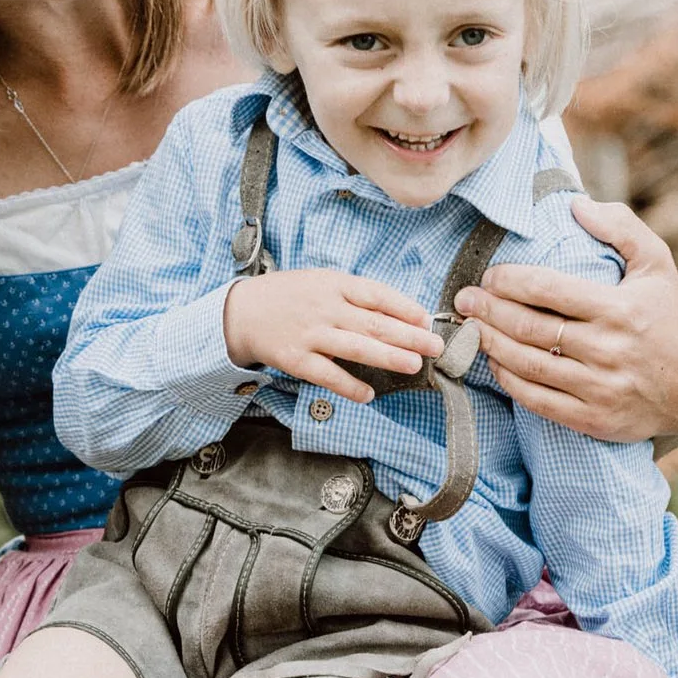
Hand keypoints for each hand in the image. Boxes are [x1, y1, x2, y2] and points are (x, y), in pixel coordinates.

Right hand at [221, 269, 443, 403]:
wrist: (242, 312)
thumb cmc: (289, 296)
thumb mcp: (321, 282)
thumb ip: (355, 295)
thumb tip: (398, 313)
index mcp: (333, 285)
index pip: (376, 294)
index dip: (404, 307)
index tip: (427, 319)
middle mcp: (324, 308)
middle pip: (373, 323)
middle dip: (408, 335)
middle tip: (435, 346)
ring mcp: (309, 334)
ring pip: (355, 348)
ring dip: (387, 357)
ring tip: (414, 365)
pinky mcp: (295, 359)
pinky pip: (327, 375)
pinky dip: (348, 386)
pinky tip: (368, 394)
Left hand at [452, 198, 677, 443]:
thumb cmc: (668, 318)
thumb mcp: (657, 266)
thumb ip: (622, 228)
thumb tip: (577, 206)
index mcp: (620, 309)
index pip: (548, 289)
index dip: (509, 280)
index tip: (489, 275)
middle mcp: (608, 349)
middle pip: (530, 327)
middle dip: (488, 310)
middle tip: (464, 299)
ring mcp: (600, 387)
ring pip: (527, 363)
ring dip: (490, 343)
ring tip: (470, 327)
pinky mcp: (593, 418)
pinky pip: (537, 400)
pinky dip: (509, 380)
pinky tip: (494, 361)